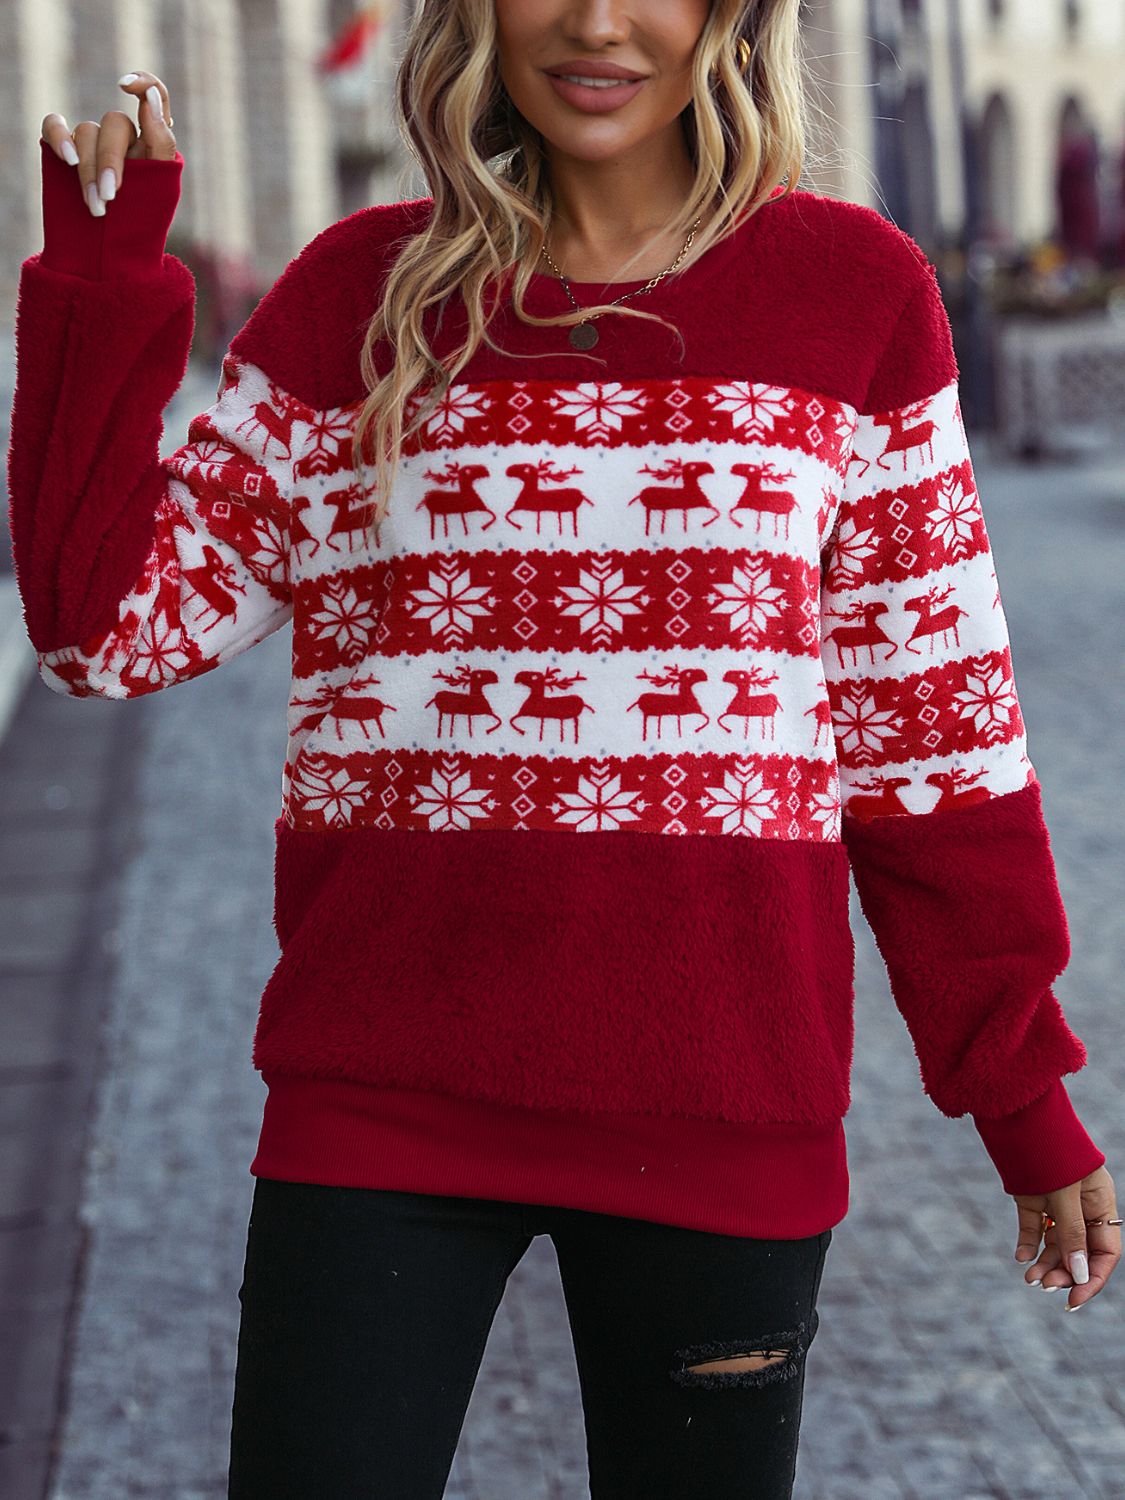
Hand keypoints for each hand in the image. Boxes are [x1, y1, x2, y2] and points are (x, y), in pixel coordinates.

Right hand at [40, 69, 176, 219]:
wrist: (108, 260)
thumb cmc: (141, 226)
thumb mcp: (162, 187)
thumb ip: (161, 142)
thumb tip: (150, 99)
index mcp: (153, 142)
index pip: (154, 96)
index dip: (144, 83)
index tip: (126, 86)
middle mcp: (124, 137)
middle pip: (116, 123)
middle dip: (110, 161)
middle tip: (109, 198)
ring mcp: (92, 144)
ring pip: (87, 131)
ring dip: (89, 169)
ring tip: (96, 206)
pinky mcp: (64, 152)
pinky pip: (54, 125)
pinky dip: (59, 137)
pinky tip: (67, 159)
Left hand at [1013, 1163, 1119, 1308]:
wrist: (1018, 1116)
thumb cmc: (1051, 1150)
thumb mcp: (1066, 1193)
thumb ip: (1072, 1232)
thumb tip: (1078, 1275)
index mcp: (1100, 1203)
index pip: (1105, 1251)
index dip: (1092, 1277)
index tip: (1074, 1299)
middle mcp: (1081, 1206)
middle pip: (1078, 1251)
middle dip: (1064, 1272)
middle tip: (1043, 1285)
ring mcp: (1055, 1202)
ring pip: (1055, 1243)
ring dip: (1044, 1262)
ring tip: (1029, 1277)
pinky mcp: (1031, 1197)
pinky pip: (1033, 1228)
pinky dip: (1027, 1244)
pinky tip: (1021, 1257)